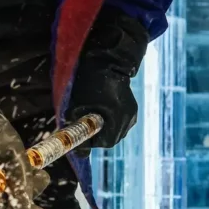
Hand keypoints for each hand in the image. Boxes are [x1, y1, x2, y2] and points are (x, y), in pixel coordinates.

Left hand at [69, 7, 148, 147]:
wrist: (105, 58)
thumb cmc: (87, 81)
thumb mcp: (76, 106)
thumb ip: (76, 128)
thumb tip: (77, 150)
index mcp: (117, 118)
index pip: (104, 142)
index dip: (89, 140)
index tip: (78, 133)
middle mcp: (129, 118)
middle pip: (110, 137)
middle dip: (95, 133)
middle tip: (82, 122)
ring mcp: (131, 112)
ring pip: (114, 129)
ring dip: (102, 126)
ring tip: (90, 111)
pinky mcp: (131, 107)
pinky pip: (118, 120)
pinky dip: (108, 118)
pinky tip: (100, 106)